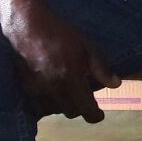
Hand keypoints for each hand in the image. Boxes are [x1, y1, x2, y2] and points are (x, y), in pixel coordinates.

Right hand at [2, 4, 118, 121]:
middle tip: (84, 97)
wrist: (27, 25)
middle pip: (71, 112)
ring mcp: (38, 90)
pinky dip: (48, 103)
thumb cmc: (61, 33)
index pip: (86, 109)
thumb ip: (101, 68)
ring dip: (64, 106)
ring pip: (55, 110)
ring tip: (68, 93)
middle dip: (80, 107)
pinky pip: (39, 106)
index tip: (99, 114)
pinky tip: (52, 92)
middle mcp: (54, 89)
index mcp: (71, 79)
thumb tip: (116, 85)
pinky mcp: (25, 88)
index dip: (95, 115)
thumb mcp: (87, 46)